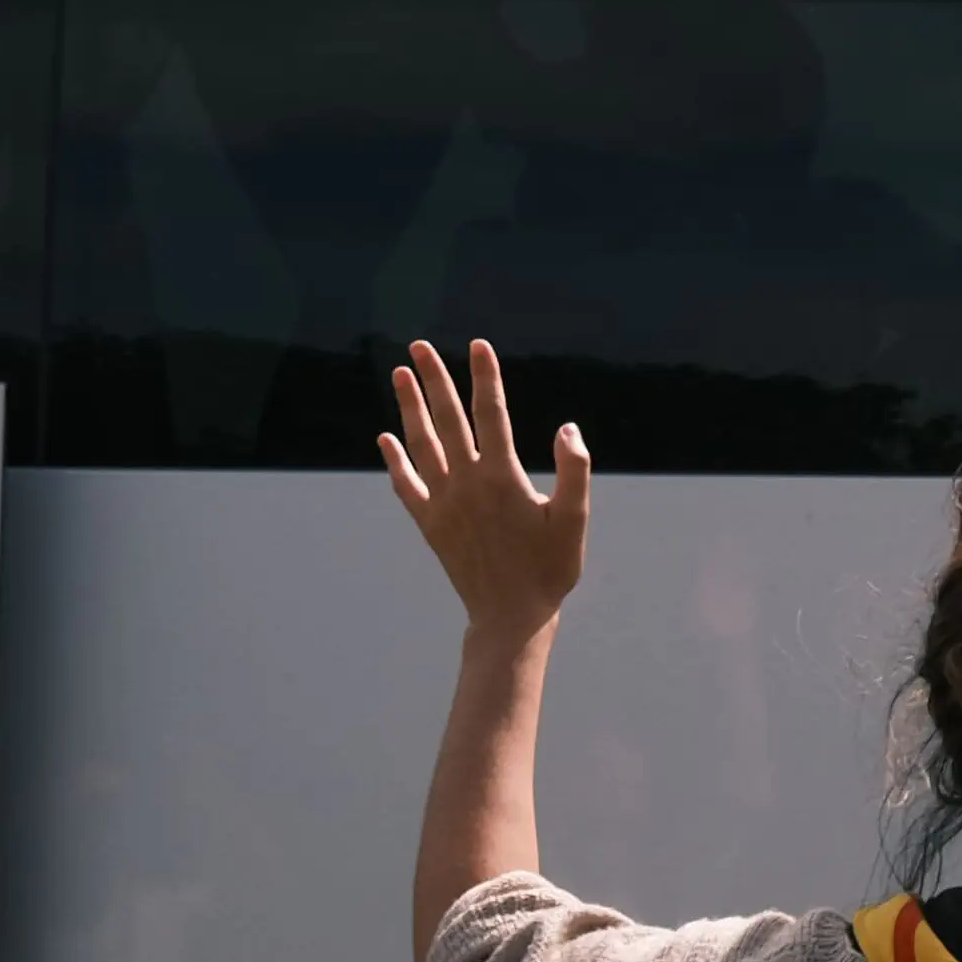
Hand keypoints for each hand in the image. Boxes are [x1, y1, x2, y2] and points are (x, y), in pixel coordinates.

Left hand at [379, 341, 590, 637]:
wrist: (511, 616)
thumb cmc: (550, 568)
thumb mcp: (574, 520)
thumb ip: (575, 471)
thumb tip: (567, 428)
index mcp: (503, 477)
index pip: (492, 413)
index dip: (485, 376)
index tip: (477, 345)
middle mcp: (467, 484)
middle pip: (448, 419)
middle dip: (434, 380)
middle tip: (419, 347)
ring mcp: (444, 503)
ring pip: (421, 444)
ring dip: (409, 408)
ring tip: (399, 375)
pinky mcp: (430, 524)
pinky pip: (406, 486)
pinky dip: (395, 461)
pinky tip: (386, 439)